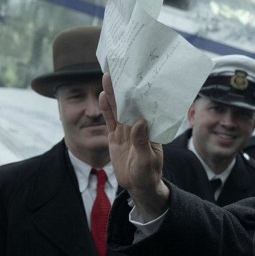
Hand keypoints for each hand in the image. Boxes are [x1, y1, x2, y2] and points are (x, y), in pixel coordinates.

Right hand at [99, 74, 168, 217]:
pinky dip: (107, 109)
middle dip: (125, 88)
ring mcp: (127, 131)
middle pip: (131, 104)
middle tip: (120, 69)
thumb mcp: (147, 160)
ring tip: (108, 76)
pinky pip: (110, 120)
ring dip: (114, 94)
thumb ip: (142, 142)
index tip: (139, 78)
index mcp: (151, 130)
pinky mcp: (116, 137)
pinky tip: (102, 96)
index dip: (142, 94)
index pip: (147, 108)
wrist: (139, 186)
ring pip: (119, 109)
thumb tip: (140, 122)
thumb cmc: (149, 174)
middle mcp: (139, 126)